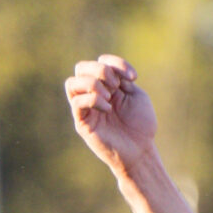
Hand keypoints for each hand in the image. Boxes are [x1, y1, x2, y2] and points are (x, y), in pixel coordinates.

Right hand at [65, 54, 158, 171]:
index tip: (133, 78)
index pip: (100, 61)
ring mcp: (85, 108)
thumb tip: (108, 72)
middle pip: (81, 67)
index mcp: (107, 85)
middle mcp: (92, 94)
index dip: (116, 63)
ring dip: (92, 84)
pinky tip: (107, 109)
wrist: (140, 151)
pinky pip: (76, 103)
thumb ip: (121, 79)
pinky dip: (92, 99)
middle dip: (100, 70)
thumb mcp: (135, 95)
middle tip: (116, 86)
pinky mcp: (82, 123)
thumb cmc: (140, 125)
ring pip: (71, 83)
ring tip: (109, 97)